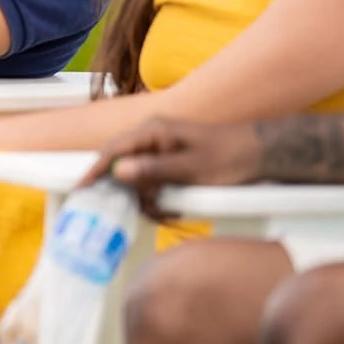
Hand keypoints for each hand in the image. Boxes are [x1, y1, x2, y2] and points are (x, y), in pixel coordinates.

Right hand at [82, 116, 262, 219]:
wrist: (261, 153)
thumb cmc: (229, 157)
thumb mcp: (191, 168)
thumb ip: (154, 169)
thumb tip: (119, 171)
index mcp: (153, 131)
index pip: (113, 150)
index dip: (96, 170)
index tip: (82, 189)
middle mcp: (152, 136)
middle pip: (122, 165)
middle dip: (132, 192)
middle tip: (148, 212)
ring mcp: (160, 147)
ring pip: (138, 176)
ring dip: (148, 197)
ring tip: (168, 212)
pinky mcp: (169, 159)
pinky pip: (152, 179)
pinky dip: (159, 195)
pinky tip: (174, 206)